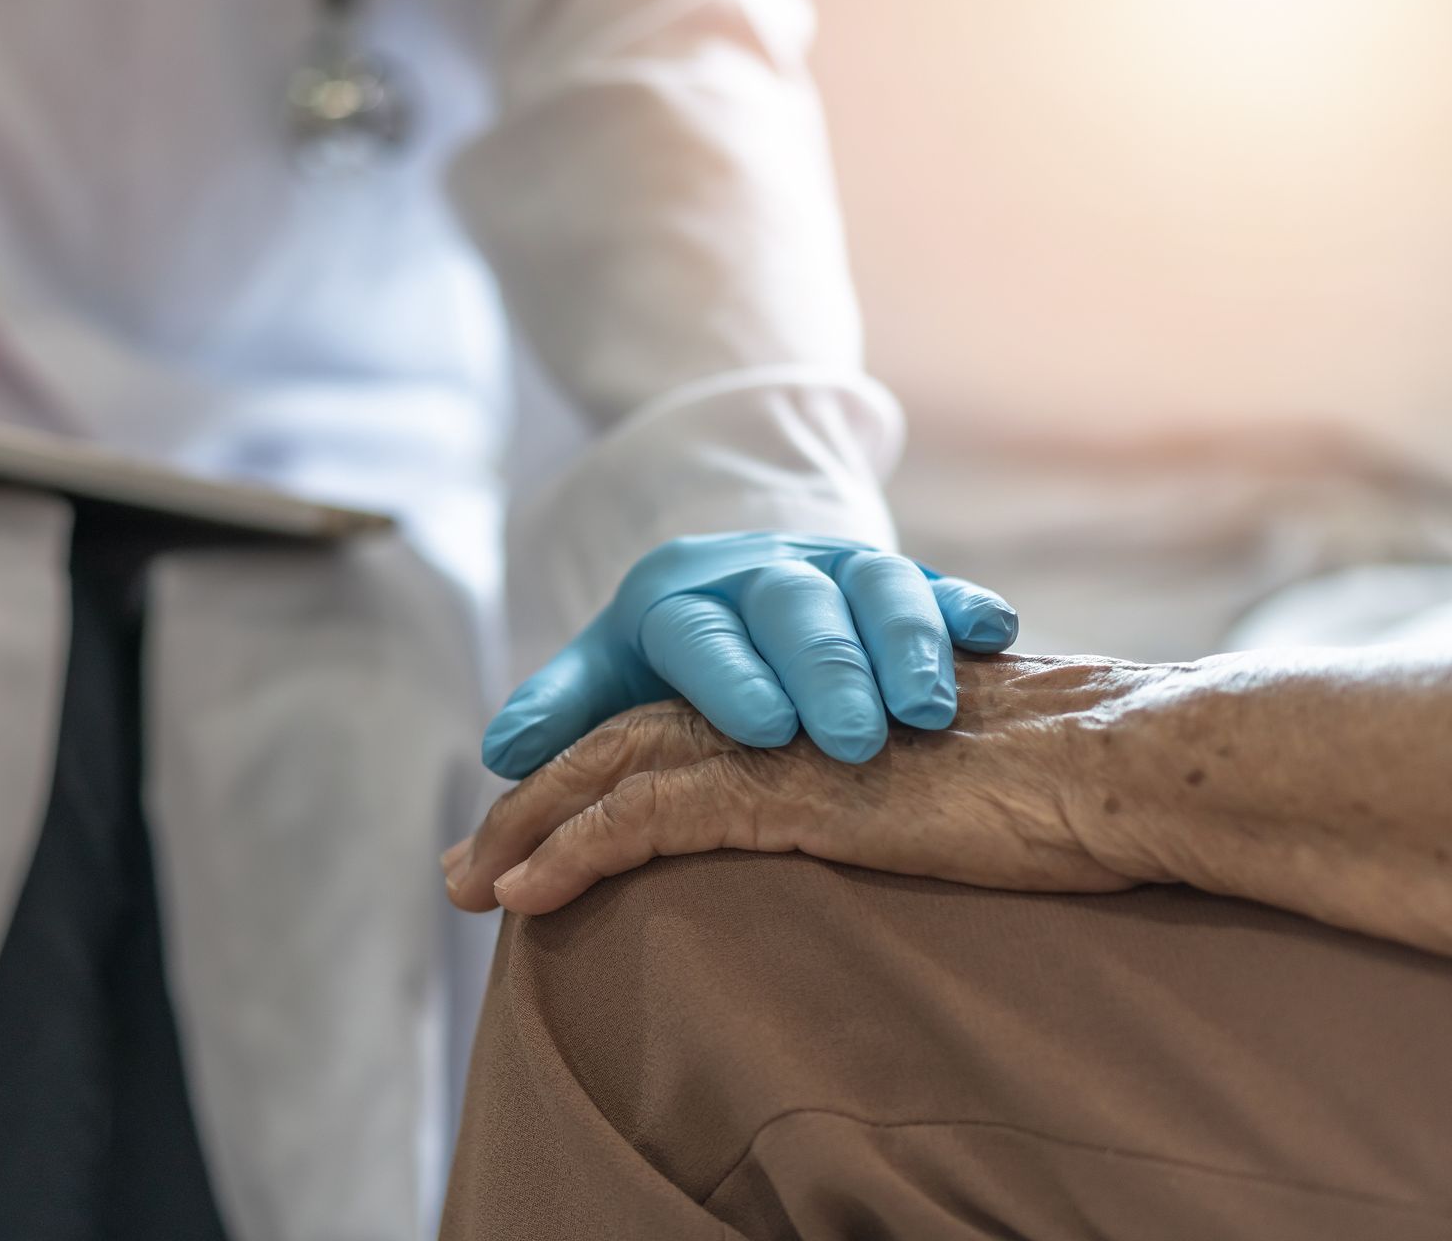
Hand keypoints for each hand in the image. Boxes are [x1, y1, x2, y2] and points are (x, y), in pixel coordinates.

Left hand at [449, 654, 1165, 914]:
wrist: (1121, 757)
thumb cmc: (1052, 782)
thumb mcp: (934, 775)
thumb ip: (867, 784)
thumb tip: (856, 815)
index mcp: (798, 692)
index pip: (668, 732)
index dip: (585, 778)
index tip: (525, 842)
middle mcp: (776, 701)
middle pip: (618, 741)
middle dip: (528, 799)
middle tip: (461, 865)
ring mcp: (776, 737)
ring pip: (614, 769)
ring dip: (528, 827)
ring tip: (468, 883)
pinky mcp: (786, 784)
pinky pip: (650, 813)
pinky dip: (574, 848)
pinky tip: (525, 891)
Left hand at [481, 532, 1018, 776]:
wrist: (756, 595)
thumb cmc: (678, 663)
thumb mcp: (619, 675)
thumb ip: (570, 708)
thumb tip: (501, 751)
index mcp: (679, 598)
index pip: (692, 642)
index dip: (724, 684)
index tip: (759, 735)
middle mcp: (755, 577)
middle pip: (787, 611)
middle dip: (819, 670)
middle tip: (852, 737)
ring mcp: (832, 574)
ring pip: (869, 590)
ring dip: (898, 645)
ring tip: (921, 709)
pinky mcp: (893, 587)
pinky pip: (937, 585)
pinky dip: (961, 604)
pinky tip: (996, 630)